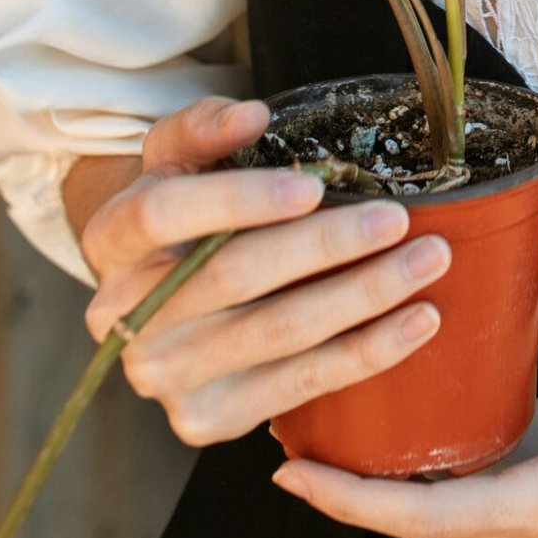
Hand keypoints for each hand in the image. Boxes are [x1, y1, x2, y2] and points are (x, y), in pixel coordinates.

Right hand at [80, 95, 451, 448]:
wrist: (159, 295)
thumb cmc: (182, 210)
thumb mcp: (177, 155)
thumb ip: (206, 126)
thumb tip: (250, 116)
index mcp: (111, 239)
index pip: (167, 215)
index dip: (240, 199)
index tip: (313, 186)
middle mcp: (124, 318)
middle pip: (234, 278)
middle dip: (326, 247)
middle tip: (399, 219)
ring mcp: (164, 378)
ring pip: (277, 335)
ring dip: (363, 298)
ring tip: (426, 261)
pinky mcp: (206, 421)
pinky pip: (300, 386)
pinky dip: (366, 354)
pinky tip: (416, 322)